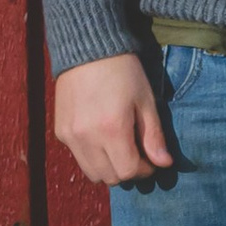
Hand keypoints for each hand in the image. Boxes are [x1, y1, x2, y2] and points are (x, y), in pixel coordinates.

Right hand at [54, 53, 173, 186]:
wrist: (88, 48)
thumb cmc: (123, 72)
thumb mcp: (145, 101)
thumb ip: (153, 136)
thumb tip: (164, 164)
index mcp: (112, 130)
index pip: (129, 171)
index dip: (145, 170)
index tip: (151, 161)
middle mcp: (87, 137)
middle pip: (110, 177)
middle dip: (127, 171)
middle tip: (137, 155)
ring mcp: (70, 136)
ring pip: (92, 173)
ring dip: (109, 168)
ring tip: (119, 149)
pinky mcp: (61, 131)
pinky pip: (78, 157)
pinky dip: (93, 156)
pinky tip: (102, 137)